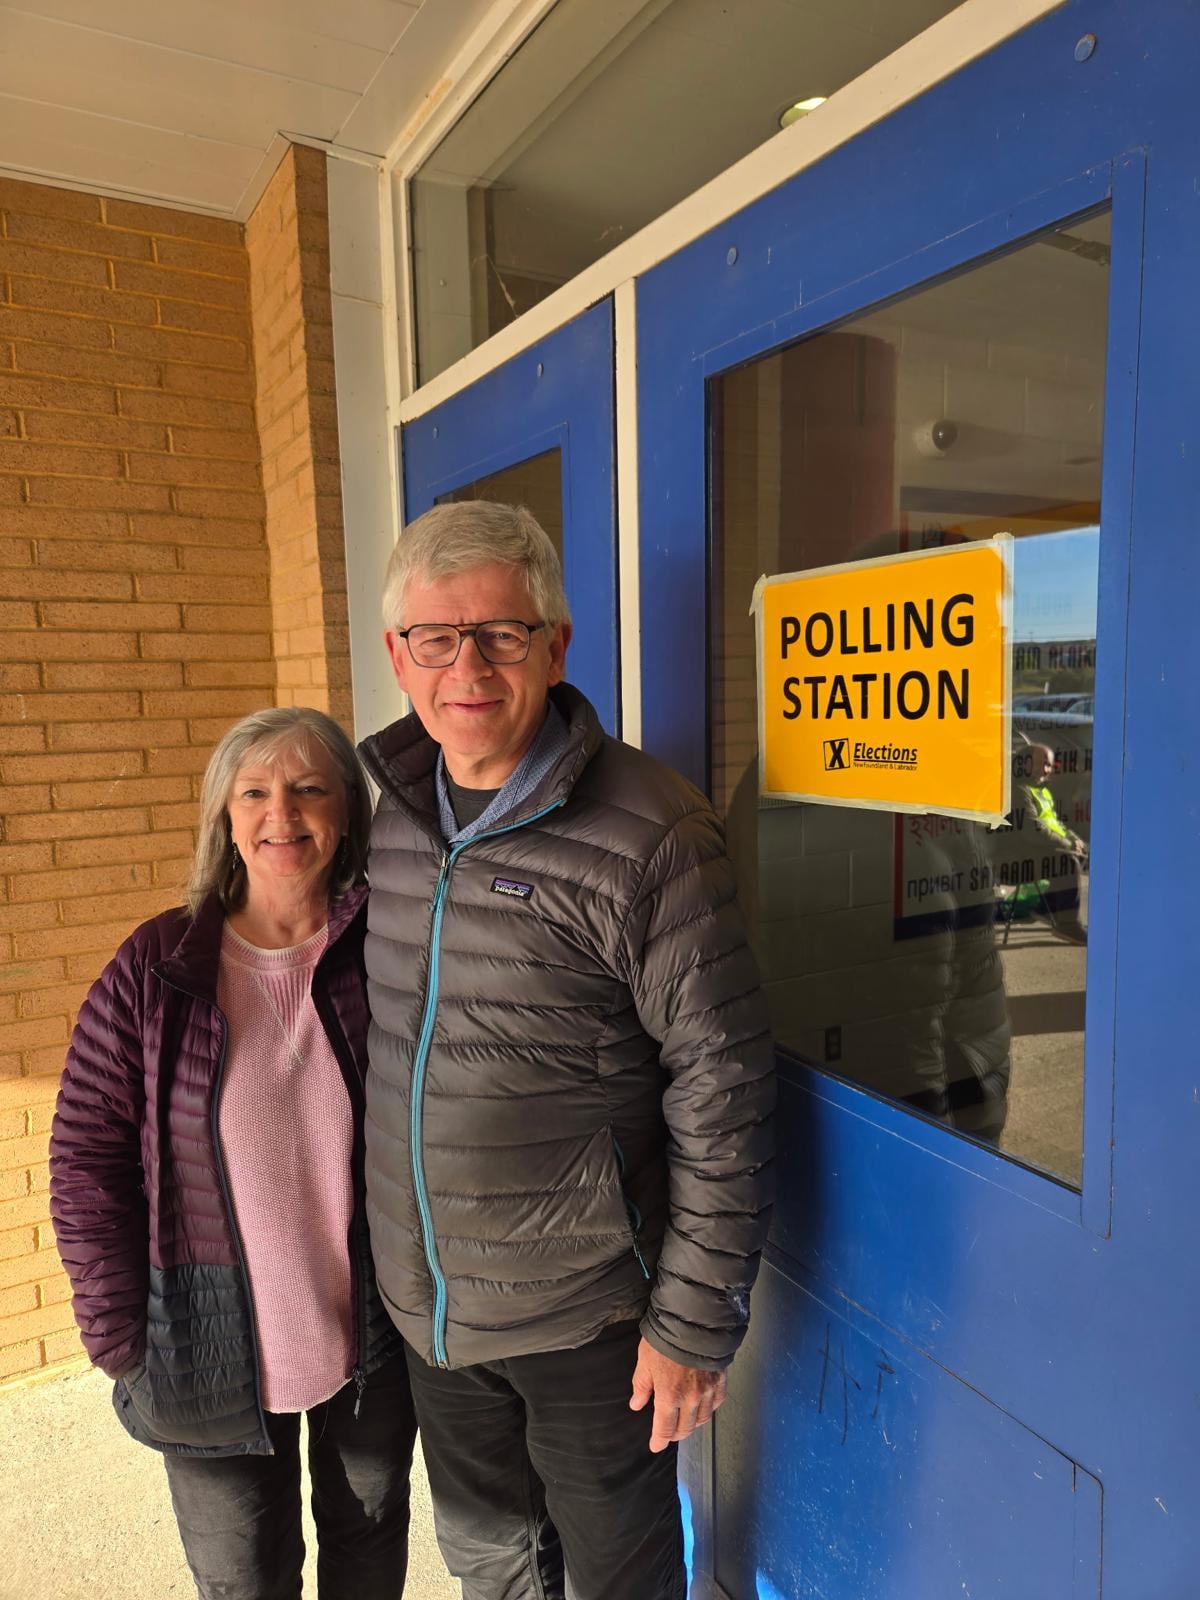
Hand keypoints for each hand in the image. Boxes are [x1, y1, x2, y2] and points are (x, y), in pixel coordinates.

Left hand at [629, 1337, 726, 1452]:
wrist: (694, 1321)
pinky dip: (708, 1409)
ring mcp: (707, 1391)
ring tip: (685, 1421)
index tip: (655, 1446)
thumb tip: (636, 1405)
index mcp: (669, 1397)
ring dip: (692, 1424)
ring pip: (702, 1419)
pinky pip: (716, 1404)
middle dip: (675, 1434)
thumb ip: (641, 1385)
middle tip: (669, 1434)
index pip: (664, 1429)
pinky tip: (702, 1407)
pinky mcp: (720, 1381)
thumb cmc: (665, 1339)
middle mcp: (690, 1399)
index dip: (659, 1441)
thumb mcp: (645, 1361)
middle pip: (685, 1429)